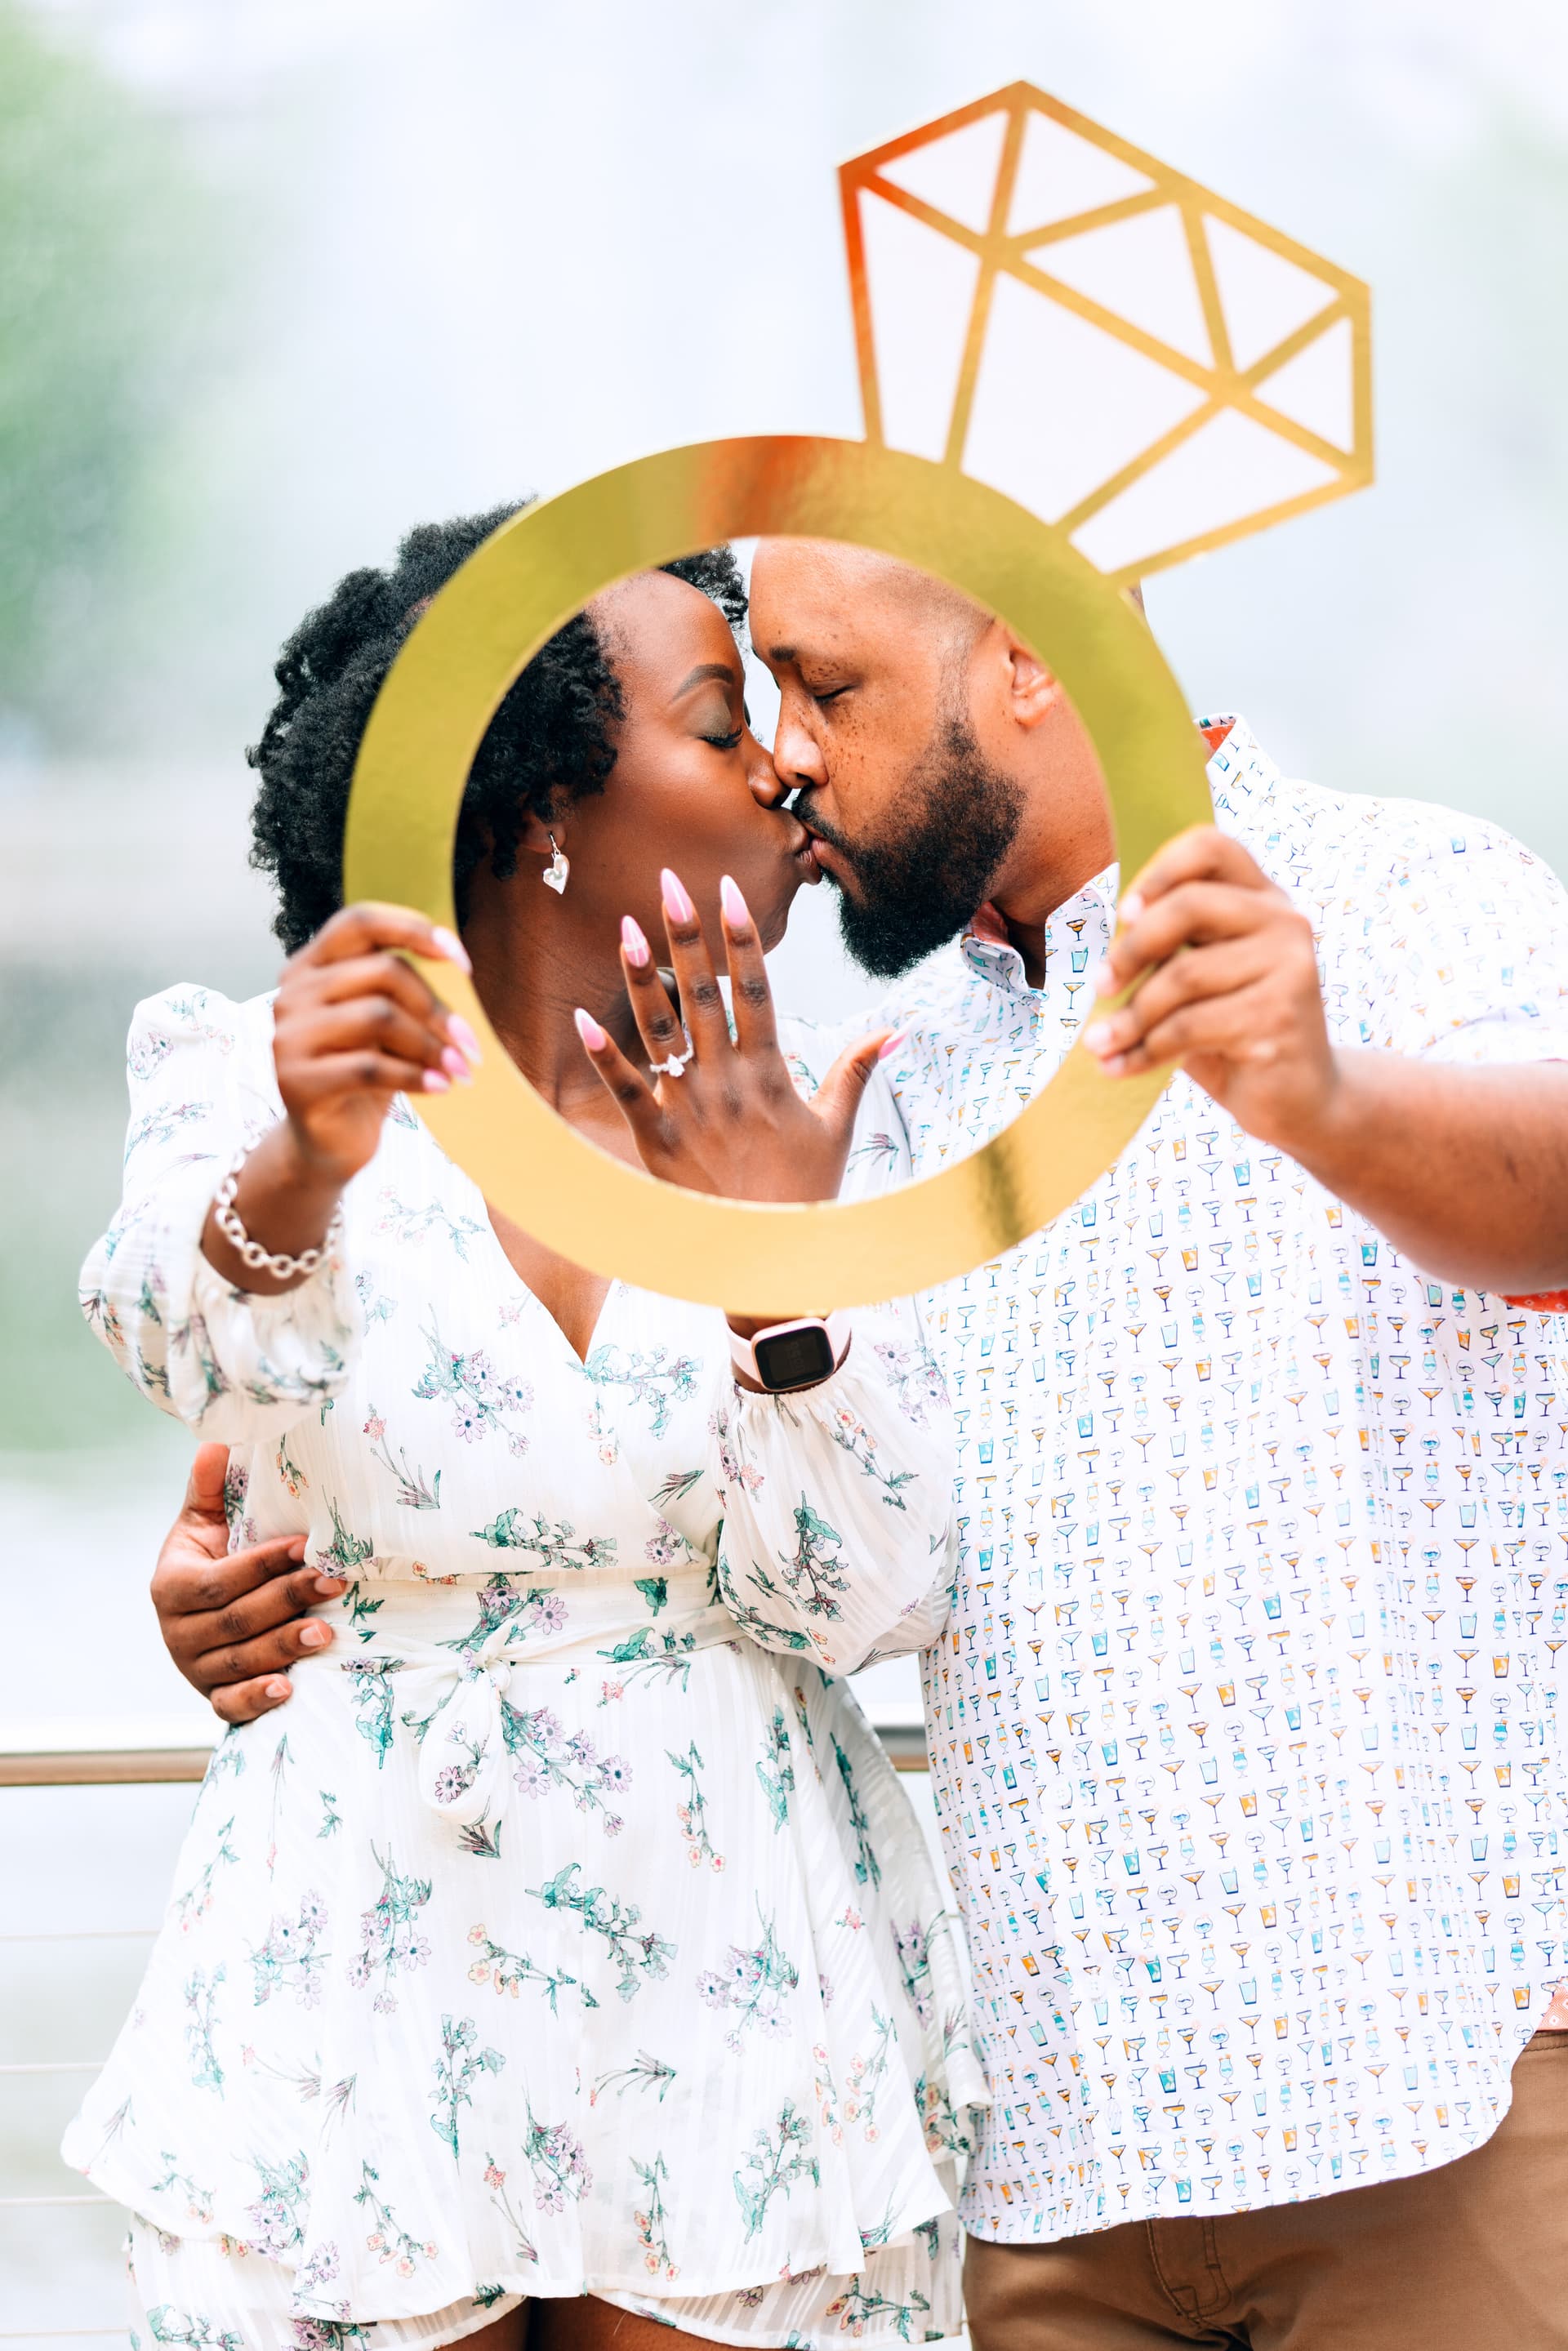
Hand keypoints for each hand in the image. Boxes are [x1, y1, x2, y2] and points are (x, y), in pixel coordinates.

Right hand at [153, 1444, 345, 1725]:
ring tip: (327, 1631)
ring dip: (284, 1646)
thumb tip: (216, 1441)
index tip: (307, 1546)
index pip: (221, 1579)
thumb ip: (211, 1489)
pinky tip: (287, 1688)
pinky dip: (256, 1700)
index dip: (264, 1564)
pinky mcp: (214, 1696)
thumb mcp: (204, 1524)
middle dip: (287, 1599)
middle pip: (236, 1619)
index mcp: (171, 1586)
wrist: (203, 1615)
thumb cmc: (212, 1559)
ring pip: (240, 1661)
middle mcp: (177, 1632)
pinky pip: (230, 1706)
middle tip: (333, 1580)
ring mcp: (195, 1669)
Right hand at [272, 901, 478, 1187]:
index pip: (360, 921)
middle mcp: (292, 993)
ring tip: (459, 1069)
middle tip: (469, 1043)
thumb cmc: (364, 1075)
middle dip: (436, 1006)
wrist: (328, 1142)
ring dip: (431, 1045)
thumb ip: (402, 989)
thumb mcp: (385, 1024)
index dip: (414, 930)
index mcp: (311, 966)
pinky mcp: (295, 1080)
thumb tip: (458, 964)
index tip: (463, 962)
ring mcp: (288, 1036)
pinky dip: (415, 1076)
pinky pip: (370, 1068)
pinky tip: (441, 1088)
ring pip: (379, 1017)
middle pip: (382, 971)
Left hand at [575, 868, 893, 1209]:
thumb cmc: (805, 1195)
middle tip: (668, 884)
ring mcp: (689, 1108)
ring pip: (661, 1031)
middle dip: (686, 936)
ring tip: (626, 928)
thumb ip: (855, 1073)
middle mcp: (727, 1082)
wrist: (768, 1260)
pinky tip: (583, 1021)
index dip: (740, 939)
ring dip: (642, 978)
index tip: (726, 892)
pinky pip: (625, 1092)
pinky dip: (605, 1057)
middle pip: (704, 995)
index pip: (755, 990)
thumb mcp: (837, 1131)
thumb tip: (893, 1030)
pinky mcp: (657, 1140)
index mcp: (771, 1073)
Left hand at [1081, 826, 1334, 1151]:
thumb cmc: (1235, 1032)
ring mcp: (1289, 968)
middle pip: (1189, 905)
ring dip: (1129, 1017)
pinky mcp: (1279, 1018)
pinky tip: (1122, 1067)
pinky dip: (1144, 1051)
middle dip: (1131, 949)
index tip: (1124, 915)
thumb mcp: (1201, 980)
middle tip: (1099, 987)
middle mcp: (1284, 922)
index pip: (1211, 847)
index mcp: (1263, 899)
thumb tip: (1102, 948)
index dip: (1159, 872)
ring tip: (1100, 1044)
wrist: (1302, 1100)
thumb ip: (1169, 950)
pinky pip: (1188, 1027)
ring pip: (1182, 976)